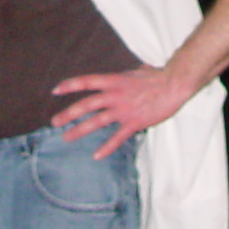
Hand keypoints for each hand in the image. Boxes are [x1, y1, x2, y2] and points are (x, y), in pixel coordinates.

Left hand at [51, 64, 190, 157]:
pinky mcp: (134, 122)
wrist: (174, 85)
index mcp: (114, 81)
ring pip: (97, 121)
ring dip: (80, 130)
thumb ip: (125, 77)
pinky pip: (118, 137)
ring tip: (66, 137)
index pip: (87, 81)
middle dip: (68, 113)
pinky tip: (97, 155)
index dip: (70, 85)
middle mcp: (115, 95)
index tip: (55, 90)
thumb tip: (125, 76)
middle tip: (54, 122)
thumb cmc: (157, 77)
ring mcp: (124, 110)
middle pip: (86, 104)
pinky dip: (107, 147)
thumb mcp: (135, 73)